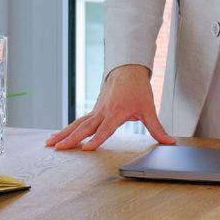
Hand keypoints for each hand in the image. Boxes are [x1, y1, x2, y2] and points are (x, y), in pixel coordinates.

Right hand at [46, 64, 174, 150]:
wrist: (128, 70)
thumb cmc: (138, 89)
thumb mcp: (149, 109)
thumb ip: (157, 128)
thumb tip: (170, 142)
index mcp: (117, 112)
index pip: (105, 129)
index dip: (96, 139)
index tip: (86, 148)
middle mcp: (103, 111)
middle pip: (85, 127)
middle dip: (71, 139)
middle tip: (59, 148)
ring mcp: (96, 111)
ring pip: (77, 124)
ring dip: (63, 134)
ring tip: (50, 144)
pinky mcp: (94, 111)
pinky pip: (78, 121)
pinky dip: (67, 129)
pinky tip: (58, 137)